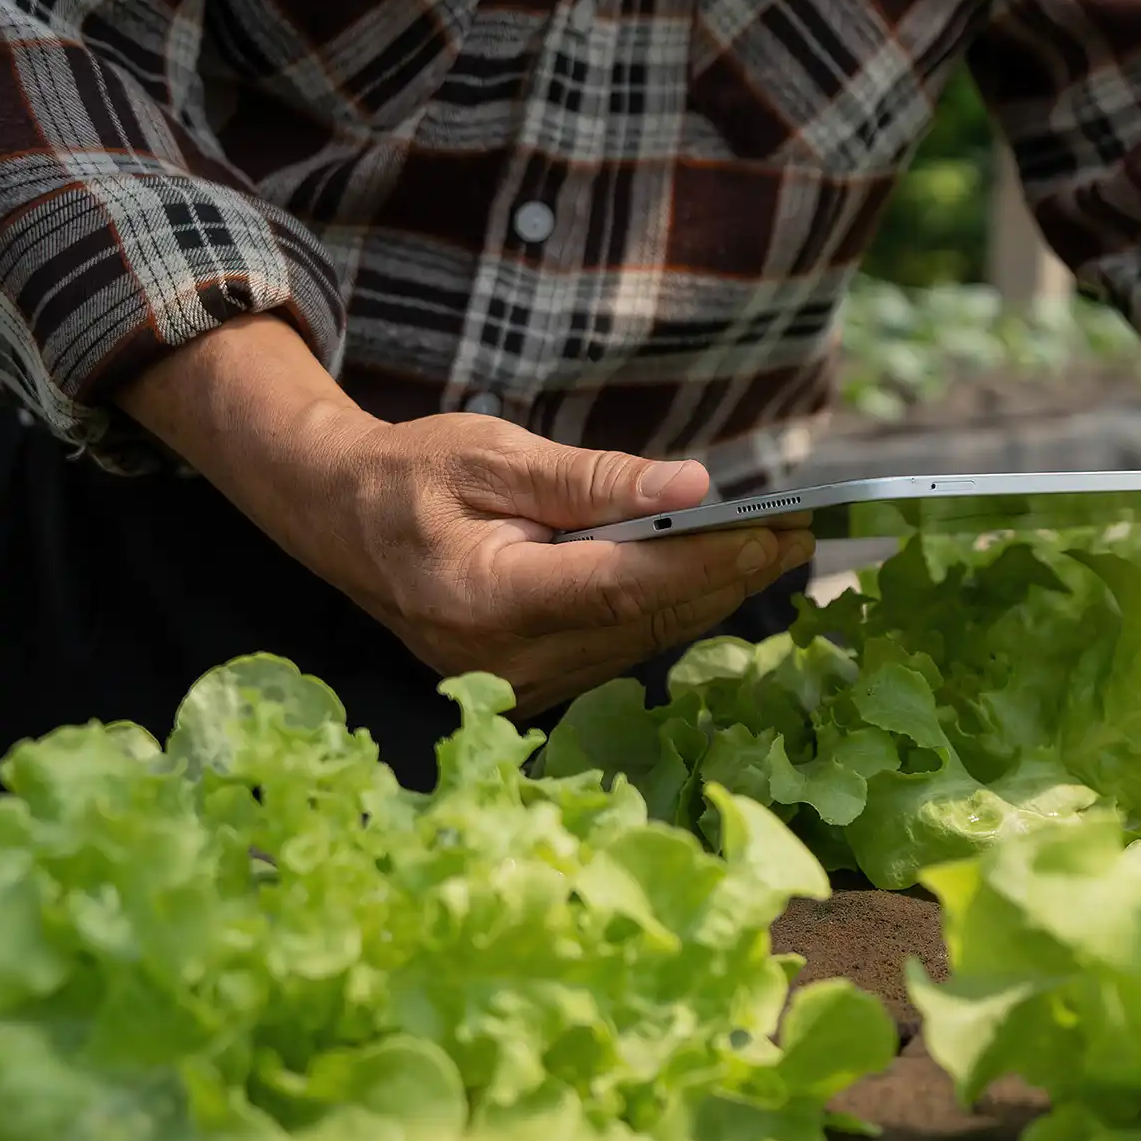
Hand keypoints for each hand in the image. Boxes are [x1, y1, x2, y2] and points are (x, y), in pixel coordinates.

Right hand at [118, 317, 810, 713]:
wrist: (340, 521)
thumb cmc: (414, 476)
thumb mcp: (496, 455)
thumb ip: (593, 479)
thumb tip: (692, 489)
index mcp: (485, 600)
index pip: (624, 585)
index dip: (707, 560)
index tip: (775, 529)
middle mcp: (504, 660)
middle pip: (645, 619)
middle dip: (729, 574)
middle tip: (800, 531)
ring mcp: (519, 683)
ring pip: (644, 639)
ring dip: (712, 594)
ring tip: (777, 544)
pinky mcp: (535, 685)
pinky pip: (623, 646)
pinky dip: (672, 608)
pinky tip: (716, 571)